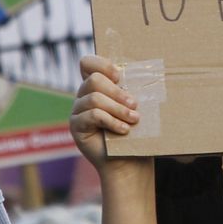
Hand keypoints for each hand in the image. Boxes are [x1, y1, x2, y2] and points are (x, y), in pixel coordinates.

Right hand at [72, 55, 140, 169]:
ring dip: (118, 109)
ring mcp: (77, 111)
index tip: (119, 75)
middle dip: (117, 91)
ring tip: (134, 119)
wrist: (129, 160)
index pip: (88, 63)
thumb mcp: (134, 106)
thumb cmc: (136, 130)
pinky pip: (92, 116)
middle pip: (94, 80)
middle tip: (134, 104)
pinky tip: (124, 129)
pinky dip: (112, 121)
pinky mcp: (76, 126)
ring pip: (94, 99)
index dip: (102, 64)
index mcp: (97, 86)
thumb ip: (131, 89)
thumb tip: (145, 73)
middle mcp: (84, 95)